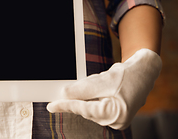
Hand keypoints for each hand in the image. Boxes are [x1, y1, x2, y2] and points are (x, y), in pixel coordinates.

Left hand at [47, 49, 161, 129]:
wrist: (143, 72)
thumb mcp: (102, 80)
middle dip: (80, 96)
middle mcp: (116, 121)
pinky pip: (96, 105)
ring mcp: (116, 119)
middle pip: (86, 109)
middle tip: (80, 84)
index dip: (65, 106)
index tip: (51, 106)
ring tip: (103, 81)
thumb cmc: (127, 76)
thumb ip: (82, 89)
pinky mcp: (114, 115)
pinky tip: (103, 86)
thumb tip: (64, 95)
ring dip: (89, 93)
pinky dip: (94, 95)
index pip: (83, 109)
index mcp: (115, 114)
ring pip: (90, 106)